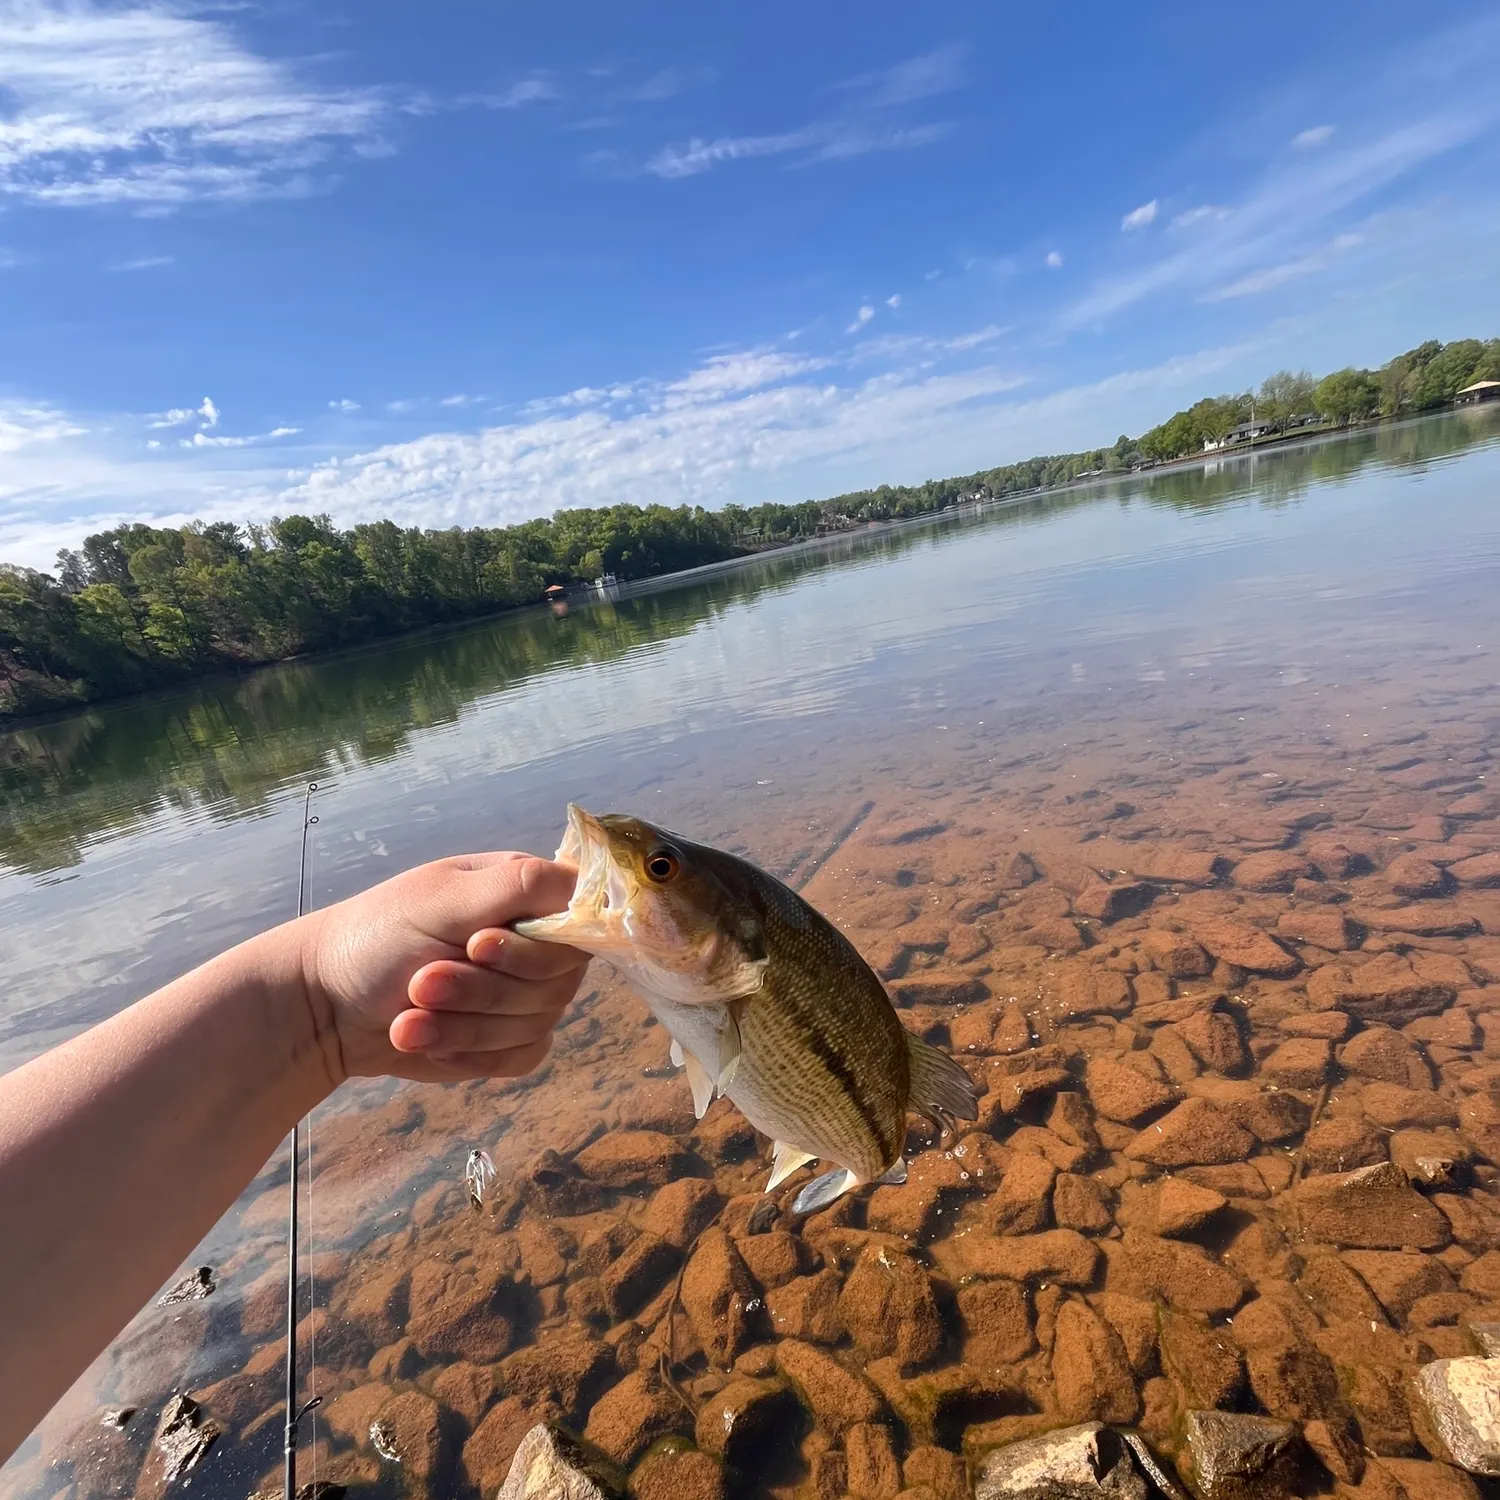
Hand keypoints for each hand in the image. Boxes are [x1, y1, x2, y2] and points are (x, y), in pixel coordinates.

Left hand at [299, 852, 586, 1084]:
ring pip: (536, 1022)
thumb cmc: (377, 935)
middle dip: (482, 989)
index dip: (536, 944)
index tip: (477, 947)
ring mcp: (526, 996)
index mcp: (526, 893)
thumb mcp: (440, 899)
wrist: (326, 1006)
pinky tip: (423, 1038)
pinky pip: (521, 1056)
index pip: (578, 918)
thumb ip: (516, 886)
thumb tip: (584, 880)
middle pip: (557, 979)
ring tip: (406, 1018)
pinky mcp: (510, 1042)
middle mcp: (536, 943)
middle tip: (421, 982)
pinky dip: (469, 1051)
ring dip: (464, 1024)